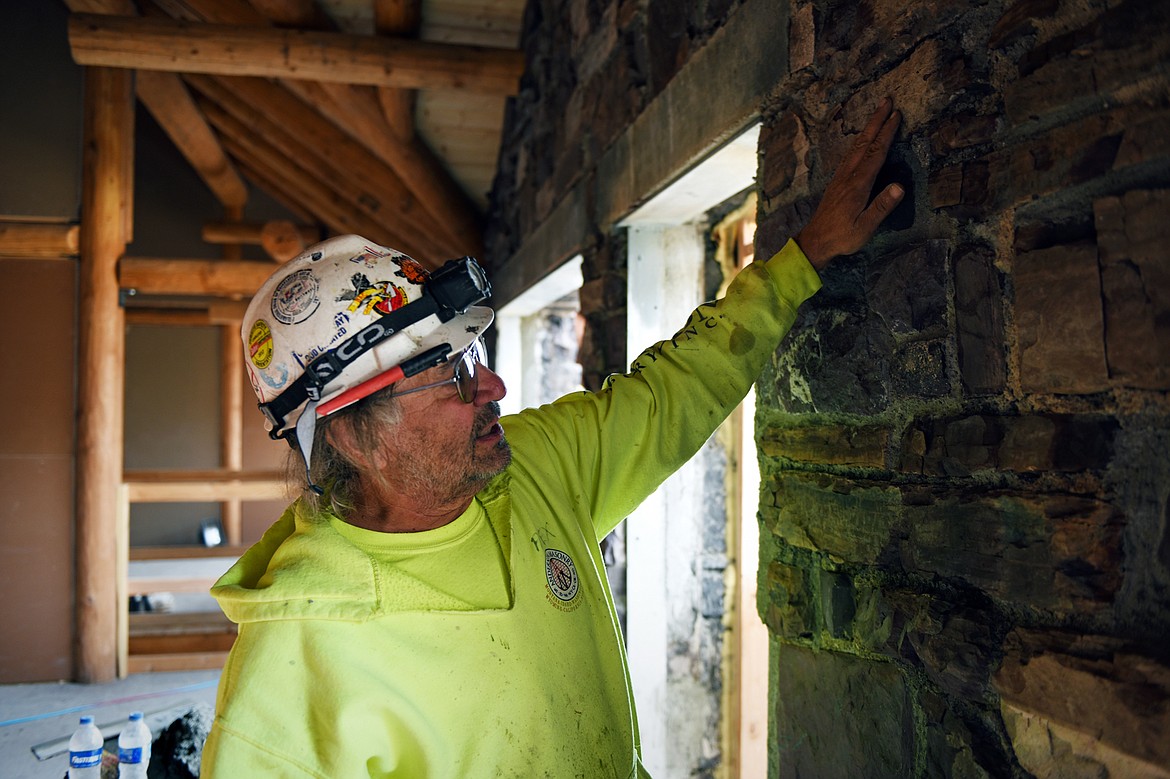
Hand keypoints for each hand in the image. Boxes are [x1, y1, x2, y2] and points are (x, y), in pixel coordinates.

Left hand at [795, 98, 903, 269]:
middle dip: (876, 120)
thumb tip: (900, 187)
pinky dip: (859, 140)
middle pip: (865, 142)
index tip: (897, 115)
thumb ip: (882, 206)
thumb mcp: (865, 226)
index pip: (876, 153)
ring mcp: (840, 177)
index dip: (887, 133)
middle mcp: (848, 176)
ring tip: (877, 112)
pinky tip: (861, 139)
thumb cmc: (842, 236)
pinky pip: (850, 154)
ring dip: (868, 127)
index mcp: (858, 185)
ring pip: (856, 145)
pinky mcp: (837, 181)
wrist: (815, 241)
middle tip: (887, 100)